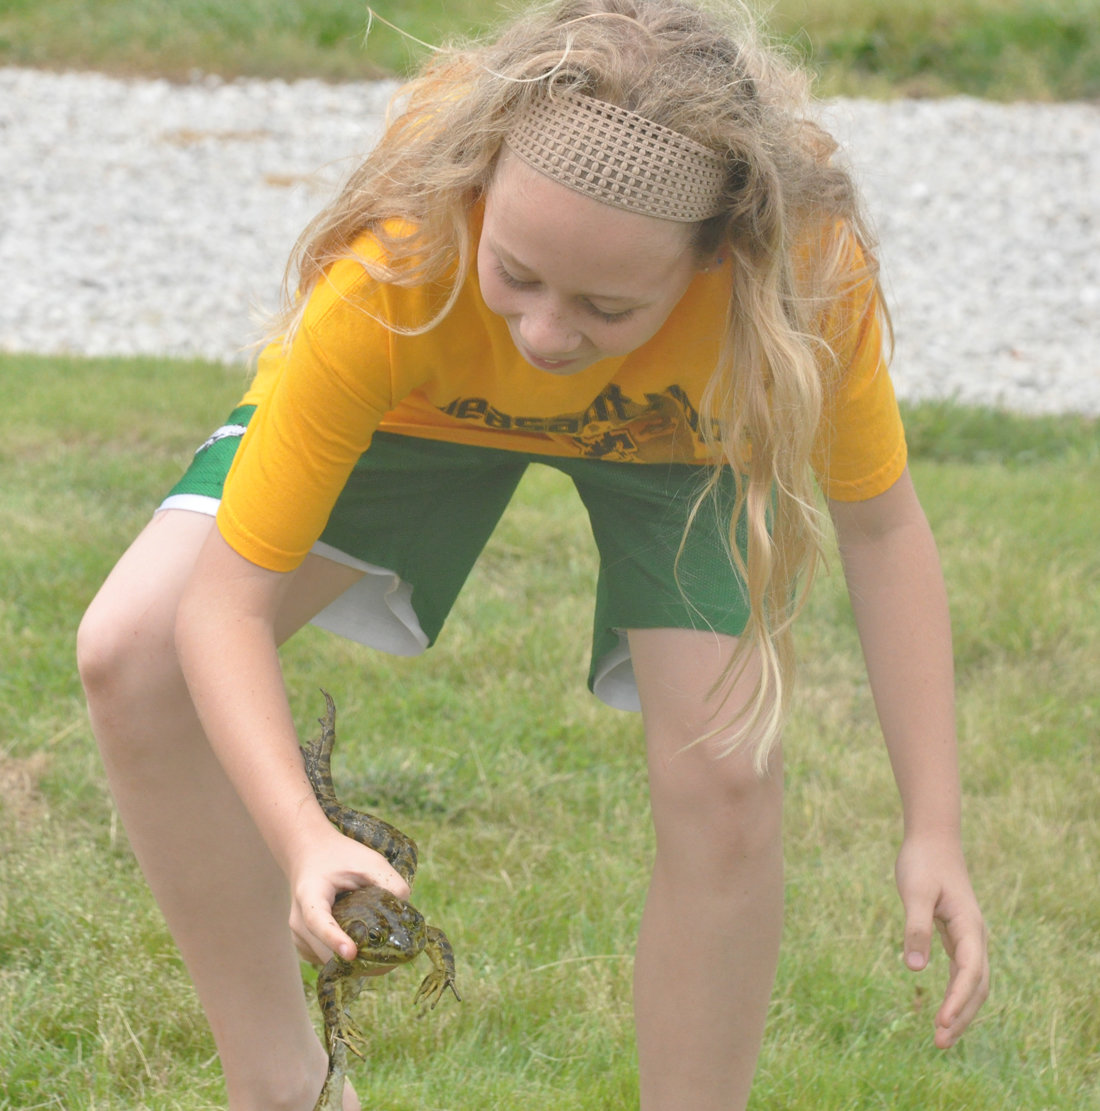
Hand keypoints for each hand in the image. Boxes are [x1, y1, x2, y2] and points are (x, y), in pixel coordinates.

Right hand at [287, 825, 410, 964]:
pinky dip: (345, 959)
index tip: (351, 953)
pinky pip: (326, 960)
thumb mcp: (369, 860)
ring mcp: (299, 936)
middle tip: (391, 961)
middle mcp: (298, 919)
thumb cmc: (340, 857)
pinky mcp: (305, 946)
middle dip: (357, 960)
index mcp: (310, 893)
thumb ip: (389, 881)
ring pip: (327, 960)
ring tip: (381, 950)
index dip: (334, 938)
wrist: (310, 855)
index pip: (317, 920)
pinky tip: (363, 943)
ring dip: (353, 962)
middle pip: (325, 950)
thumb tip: (404, 912)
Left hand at [895, 833, 988, 1048]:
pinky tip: (945, 1009)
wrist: (932, 840)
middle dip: (962, 1016)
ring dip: (961, 1009)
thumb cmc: (922, 863)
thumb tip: (915, 969)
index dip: (957, 1000)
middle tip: (940, 1043)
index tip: (941, 1021)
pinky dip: (958, 993)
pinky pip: (964, 972)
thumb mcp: (914, 893)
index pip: (969, 973)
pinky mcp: (959, 935)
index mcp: (969, 926)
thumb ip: (915, 928)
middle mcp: (976, 936)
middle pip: (977, 986)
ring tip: (941, 1035)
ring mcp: (970, 937)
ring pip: (973, 982)